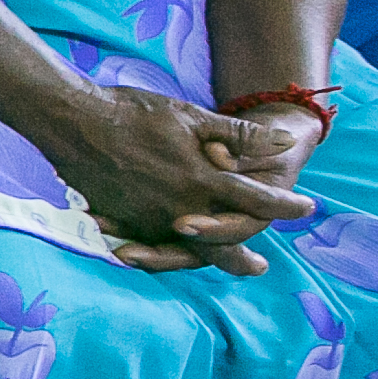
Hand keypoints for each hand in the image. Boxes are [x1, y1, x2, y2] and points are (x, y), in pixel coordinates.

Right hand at [58, 86, 311, 271]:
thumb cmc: (132, 112)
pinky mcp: (122, 222)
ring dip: (210, 258)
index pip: (257, 200)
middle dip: (245, 256)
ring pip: (188, 251)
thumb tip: (285, 143)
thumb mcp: (190, 115)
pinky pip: (153, 245)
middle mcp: (180, 207)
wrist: (71, 121)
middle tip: (261, 266)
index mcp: (202, 179)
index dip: (287, 206)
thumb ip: (239, 135)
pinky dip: (168, 253)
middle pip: (225, 243)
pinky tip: (174, 252)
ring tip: (221, 265)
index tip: (306, 208)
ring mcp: (148, 219)